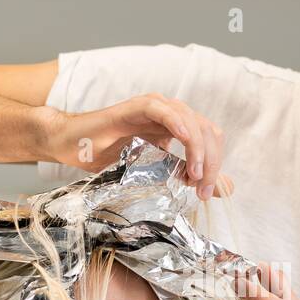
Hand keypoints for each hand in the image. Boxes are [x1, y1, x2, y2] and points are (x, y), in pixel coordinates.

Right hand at [39, 95, 233, 200]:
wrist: (74, 145)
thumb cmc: (109, 157)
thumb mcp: (156, 173)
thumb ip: (187, 176)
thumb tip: (225, 190)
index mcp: (178, 127)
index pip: (211, 140)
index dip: (215, 165)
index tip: (207, 193)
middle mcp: (171, 114)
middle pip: (207, 131)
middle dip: (211, 162)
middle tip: (203, 189)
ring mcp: (155, 108)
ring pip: (191, 122)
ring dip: (198, 149)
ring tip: (194, 174)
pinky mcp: (137, 106)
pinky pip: (164, 111)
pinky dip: (179, 124)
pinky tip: (185, 141)